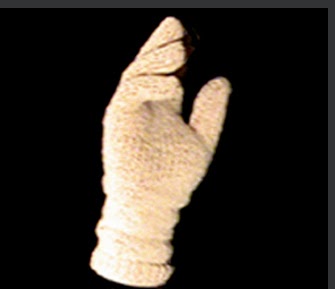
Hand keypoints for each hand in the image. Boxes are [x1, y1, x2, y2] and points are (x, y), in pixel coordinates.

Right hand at [90, 17, 231, 286]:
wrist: (150, 208)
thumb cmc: (173, 182)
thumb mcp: (202, 141)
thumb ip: (210, 112)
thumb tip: (220, 80)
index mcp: (163, 106)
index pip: (168, 68)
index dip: (178, 48)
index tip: (193, 36)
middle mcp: (144, 105)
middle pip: (149, 63)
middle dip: (163, 44)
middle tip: (179, 30)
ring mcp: (129, 112)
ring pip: (137, 72)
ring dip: (156, 59)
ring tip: (178, 54)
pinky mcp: (118, 122)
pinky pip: (130, 92)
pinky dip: (149, 83)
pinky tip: (172, 84)